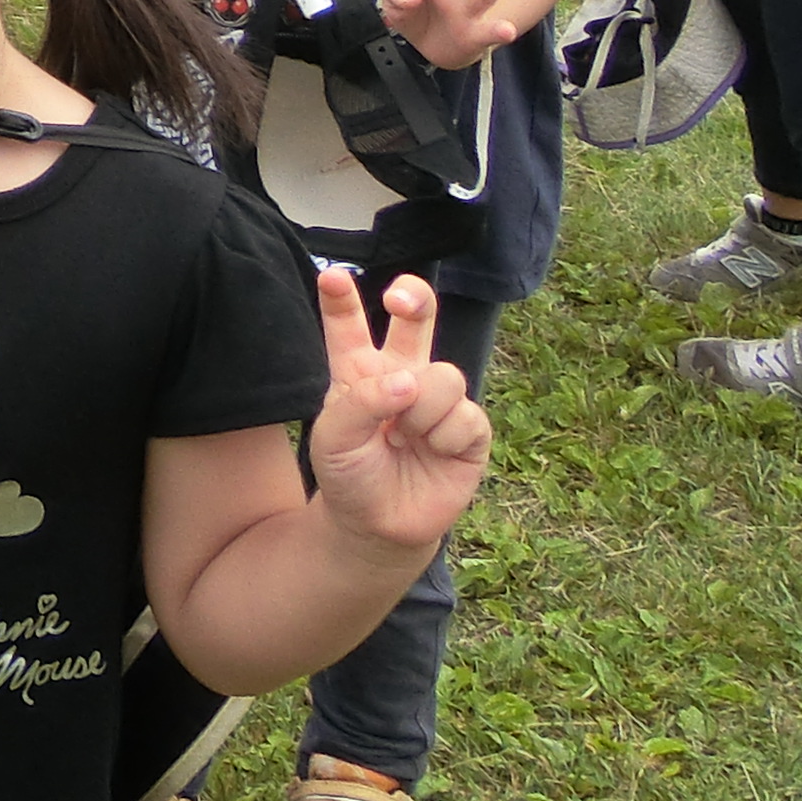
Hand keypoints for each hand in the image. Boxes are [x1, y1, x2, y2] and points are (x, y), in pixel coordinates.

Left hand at [301, 269, 492, 554]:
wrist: (376, 524)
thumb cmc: (348, 473)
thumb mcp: (334, 438)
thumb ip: (362, 402)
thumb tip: (408, 381)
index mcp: (359, 370)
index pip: (349, 326)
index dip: (342, 300)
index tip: (332, 276)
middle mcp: (402, 374)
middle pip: (416, 317)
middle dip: (413, 296)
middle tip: (399, 298)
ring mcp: (437, 399)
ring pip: (444, 375)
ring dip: (422, 409)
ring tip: (404, 438)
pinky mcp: (469, 429)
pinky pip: (466, 415)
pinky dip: (444, 436)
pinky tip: (432, 452)